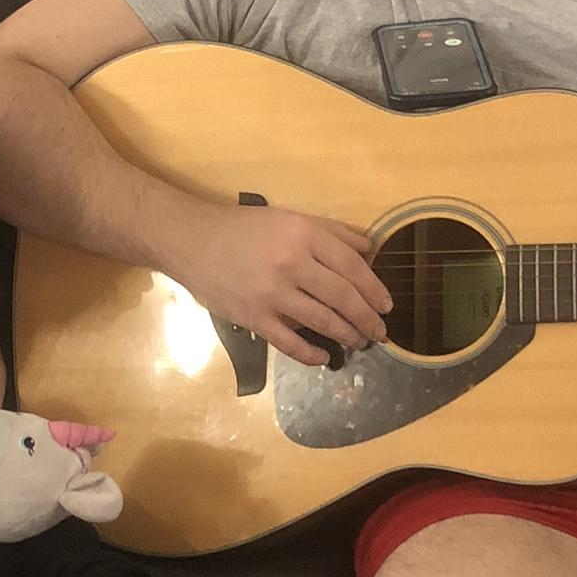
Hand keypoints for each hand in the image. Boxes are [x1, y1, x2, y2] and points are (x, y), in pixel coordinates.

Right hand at [171, 202, 391, 367]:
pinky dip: (309, 354)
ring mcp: (272, 294)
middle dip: (367, 318)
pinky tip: (323, 358)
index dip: (374, 289)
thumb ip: (331, 231)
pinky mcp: (253, 317)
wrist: (190, 241)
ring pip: (322, 321)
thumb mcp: (288, 217)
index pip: (352, 266)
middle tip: (379, 332)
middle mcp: (291, 264)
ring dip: (347, 336)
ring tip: (359, 343)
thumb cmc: (241, 227)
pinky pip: (289, 342)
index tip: (386, 305)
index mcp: (303, 235)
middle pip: (343, 297)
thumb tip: (369, 248)